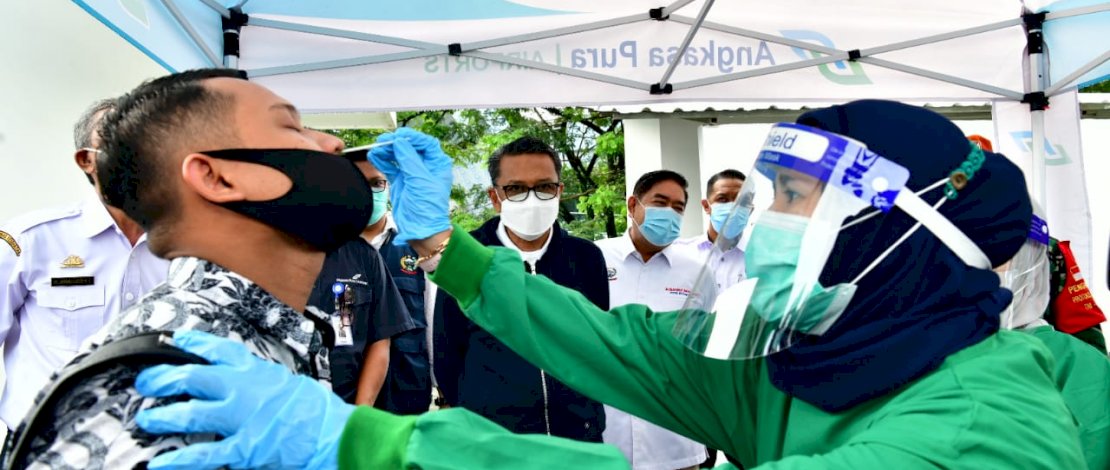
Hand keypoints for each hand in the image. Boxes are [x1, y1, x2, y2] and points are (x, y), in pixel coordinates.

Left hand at [133, 330, 354, 469]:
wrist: (334, 433)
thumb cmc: (317, 410)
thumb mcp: (289, 383)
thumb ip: (262, 381)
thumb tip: (243, 381)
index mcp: (258, 371)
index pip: (220, 349)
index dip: (194, 343)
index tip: (176, 338)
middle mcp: (245, 389)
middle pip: (195, 376)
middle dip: (164, 378)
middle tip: (147, 382)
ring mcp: (242, 418)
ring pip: (193, 413)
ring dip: (164, 416)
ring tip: (146, 420)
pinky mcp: (245, 447)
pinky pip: (205, 454)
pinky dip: (180, 460)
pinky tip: (161, 463)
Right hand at [369, 128, 453, 244]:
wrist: (420, 230)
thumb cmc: (428, 208)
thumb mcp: (420, 180)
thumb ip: (409, 160)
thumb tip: (400, 142)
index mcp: (437, 164)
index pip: (426, 143)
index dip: (412, 137)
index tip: (399, 136)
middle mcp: (425, 167)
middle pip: (410, 148)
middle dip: (396, 143)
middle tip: (383, 141)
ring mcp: (412, 174)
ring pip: (398, 156)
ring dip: (387, 151)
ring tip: (376, 148)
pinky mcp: (401, 181)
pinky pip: (390, 167)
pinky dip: (382, 161)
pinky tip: (374, 156)